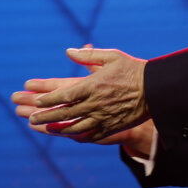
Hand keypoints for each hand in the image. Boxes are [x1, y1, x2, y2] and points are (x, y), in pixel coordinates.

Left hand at [25, 47, 149, 141]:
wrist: (156, 90)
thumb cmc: (133, 69)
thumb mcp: (111, 56)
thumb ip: (88, 54)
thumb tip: (68, 51)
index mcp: (93, 85)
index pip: (64, 94)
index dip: (48, 98)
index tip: (36, 101)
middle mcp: (95, 104)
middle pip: (65, 113)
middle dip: (45, 116)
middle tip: (31, 118)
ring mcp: (103, 117)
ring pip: (75, 127)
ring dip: (58, 128)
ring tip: (46, 128)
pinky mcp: (112, 127)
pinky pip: (91, 135)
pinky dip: (78, 136)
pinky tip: (70, 136)